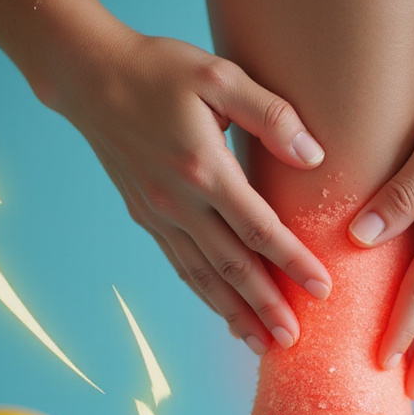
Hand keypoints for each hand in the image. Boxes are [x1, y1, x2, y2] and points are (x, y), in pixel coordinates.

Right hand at [46, 25, 331, 355]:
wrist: (90, 77)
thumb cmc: (158, 69)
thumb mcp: (218, 74)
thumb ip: (270, 114)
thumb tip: (313, 155)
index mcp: (203, 168)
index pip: (258, 228)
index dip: (292, 261)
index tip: (323, 289)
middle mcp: (178, 201)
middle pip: (231, 267)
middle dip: (266, 306)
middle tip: (296, 340)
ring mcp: (158, 215)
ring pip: (203, 277)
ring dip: (235, 313)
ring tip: (264, 345)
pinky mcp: (146, 218)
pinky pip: (181, 266)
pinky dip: (205, 295)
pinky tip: (226, 314)